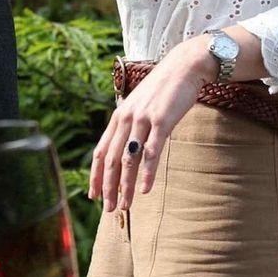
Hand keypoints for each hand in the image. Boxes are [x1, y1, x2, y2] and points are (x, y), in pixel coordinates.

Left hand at [89, 39, 211, 212]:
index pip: (100, 152)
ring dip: (126, 185)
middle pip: (111, 160)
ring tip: (125, 205)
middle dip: (108, 187)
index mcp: (118, 118)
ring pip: (129, 160)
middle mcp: (126, 119)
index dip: (95, 176)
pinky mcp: (161, 121)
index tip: (93, 196)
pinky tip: (145, 189)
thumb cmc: (163, 91)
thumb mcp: (140, 107)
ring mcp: (142, 120)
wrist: (183, 67)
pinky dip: (146, 173)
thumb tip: (126, 150)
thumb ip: (131, 126)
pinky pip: (151, 152)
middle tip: (108, 209)